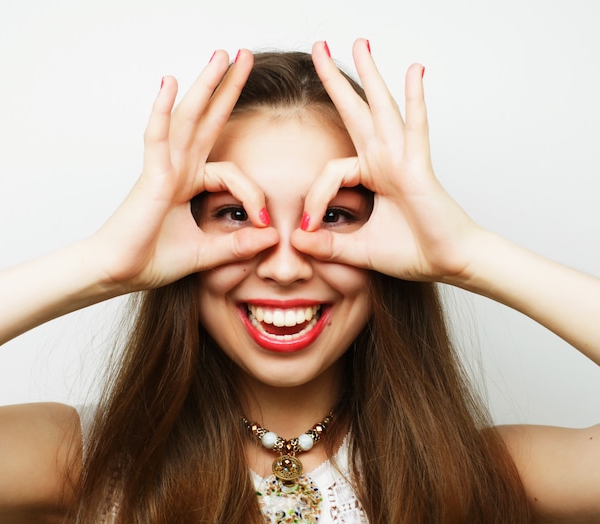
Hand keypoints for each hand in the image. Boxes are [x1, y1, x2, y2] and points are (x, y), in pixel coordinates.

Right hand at [85, 49, 277, 292]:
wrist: (118, 273)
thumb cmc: (151, 260)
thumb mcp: (206, 254)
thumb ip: (238, 247)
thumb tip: (274, 237)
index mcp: (189, 184)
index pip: (232, 172)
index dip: (254, 195)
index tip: (266, 224)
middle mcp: (177, 170)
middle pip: (207, 121)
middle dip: (227, 89)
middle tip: (244, 56)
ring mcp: (163, 169)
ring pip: (187, 119)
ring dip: (204, 86)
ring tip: (221, 55)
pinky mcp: (150, 177)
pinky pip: (156, 137)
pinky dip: (162, 110)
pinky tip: (170, 82)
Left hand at [292, 39, 483, 282]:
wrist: (447, 262)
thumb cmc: (413, 252)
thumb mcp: (358, 250)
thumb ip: (327, 245)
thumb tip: (294, 240)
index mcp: (371, 176)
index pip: (330, 170)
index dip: (313, 197)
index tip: (307, 228)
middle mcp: (385, 161)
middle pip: (356, 113)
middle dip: (335, 81)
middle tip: (319, 49)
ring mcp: (403, 160)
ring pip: (383, 110)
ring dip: (370, 76)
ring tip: (359, 43)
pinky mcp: (419, 168)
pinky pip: (417, 129)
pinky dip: (415, 101)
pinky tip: (414, 71)